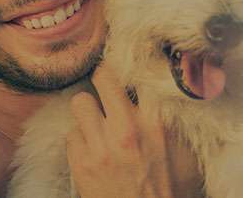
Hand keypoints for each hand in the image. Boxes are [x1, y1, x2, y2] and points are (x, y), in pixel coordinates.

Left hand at [66, 63, 203, 197]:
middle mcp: (126, 130)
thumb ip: (167, 120)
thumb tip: (152, 92)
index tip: (123, 65)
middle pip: (102, 77)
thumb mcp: (180, 152)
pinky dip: (79, 140)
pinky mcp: (81, 161)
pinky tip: (90, 149)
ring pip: (80, 101)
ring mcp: (100, 145)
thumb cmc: (166, 188)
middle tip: (101, 81)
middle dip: (101, 76)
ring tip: (94, 121)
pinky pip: (70, 133)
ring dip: (86, 110)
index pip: (137, 76)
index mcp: (156, 124)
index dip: (128, 68)